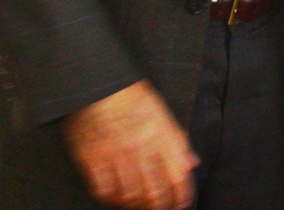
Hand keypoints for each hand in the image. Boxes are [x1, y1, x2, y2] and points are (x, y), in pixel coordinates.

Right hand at [63, 80, 197, 209]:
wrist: (97, 85)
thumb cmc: (132, 97)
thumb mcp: (161, 112)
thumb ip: (177, 140)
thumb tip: (191, 164)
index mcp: (161, 135)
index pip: (178, 175)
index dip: (182, 195)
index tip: (182, 204)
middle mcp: (140, 148)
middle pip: (154, 190)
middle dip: (160, 206)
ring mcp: (115, 155)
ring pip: (129, 194)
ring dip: (136, 206)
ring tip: (139, 206)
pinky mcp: (92, 160)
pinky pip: (103, 190)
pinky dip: (111, 199)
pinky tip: (116, 199)